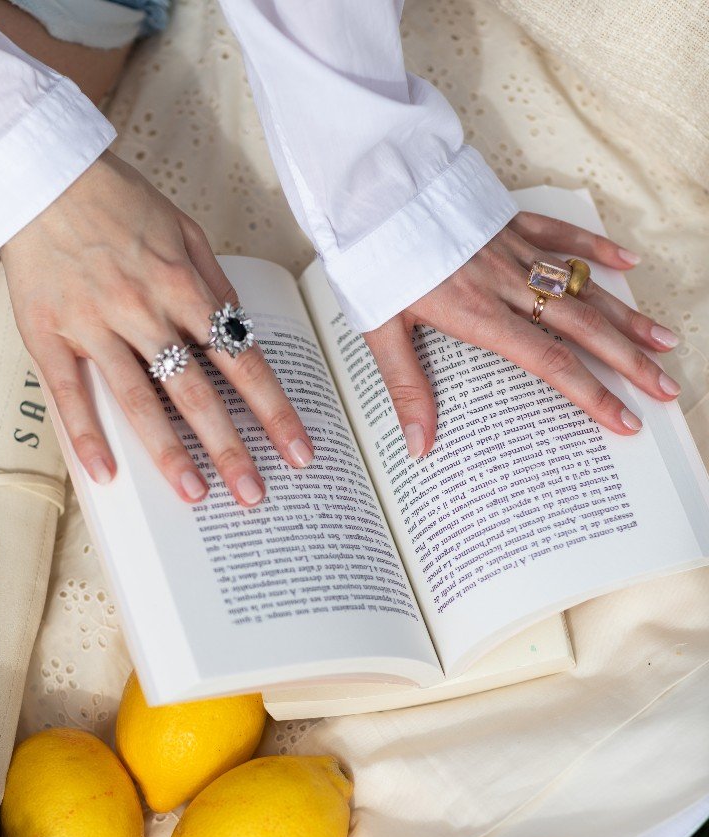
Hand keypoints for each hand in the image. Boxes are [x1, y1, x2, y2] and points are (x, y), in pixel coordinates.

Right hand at [1, 152, 313, 505]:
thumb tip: (242, 331)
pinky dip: (87, 436)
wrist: (40, 173)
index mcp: (182, 285)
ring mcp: (94, 324)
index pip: (240, 360)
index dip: (273, 409)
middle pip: (196, 390)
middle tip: (255, 494)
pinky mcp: (49, 334)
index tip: (298, 449)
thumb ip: (215, 284)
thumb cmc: (117, 201)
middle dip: (230, 446)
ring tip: (194, 494)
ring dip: (168, 452)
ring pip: (138, 399)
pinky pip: (71, 394)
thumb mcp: (183, 229)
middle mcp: (143, 309)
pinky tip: (107, 475)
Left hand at [364, 212, 680, 457]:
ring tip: (663, 343)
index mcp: (479, 315)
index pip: (549, 362)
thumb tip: (419, 447)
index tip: (624, 419)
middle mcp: (506, 284)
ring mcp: (513, 251)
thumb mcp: (380, 332)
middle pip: (583, 328)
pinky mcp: (509, 222)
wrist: (370, 190)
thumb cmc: (374, 261)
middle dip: (628, 362)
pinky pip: (563, 235)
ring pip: (583, 286)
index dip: (591, 393)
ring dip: (627, 316)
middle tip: (664, 388)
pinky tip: (628, 266)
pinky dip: (597, 249)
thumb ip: (406, 389)